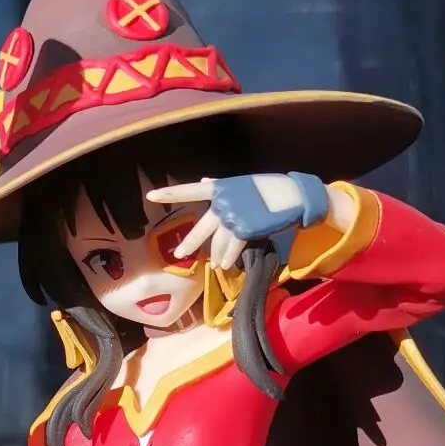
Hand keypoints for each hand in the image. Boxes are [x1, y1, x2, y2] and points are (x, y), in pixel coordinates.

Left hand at [147, 173, 336, 268]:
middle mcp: (223, 201)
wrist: (293, 196)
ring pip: (218, 243)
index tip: (151, 195)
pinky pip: (231, 249)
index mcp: (221, 188)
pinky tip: (226, 265)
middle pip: (201, 228)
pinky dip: (229, 258)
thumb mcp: (242, 184)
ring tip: (217, 264)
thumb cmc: (269, 189)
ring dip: (217, 255)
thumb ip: (221, 186)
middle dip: (189, 243)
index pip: (191, 190)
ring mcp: (233, 216)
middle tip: (179, 254)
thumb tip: (204, 181)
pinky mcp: (245, 229)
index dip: (170, 193)